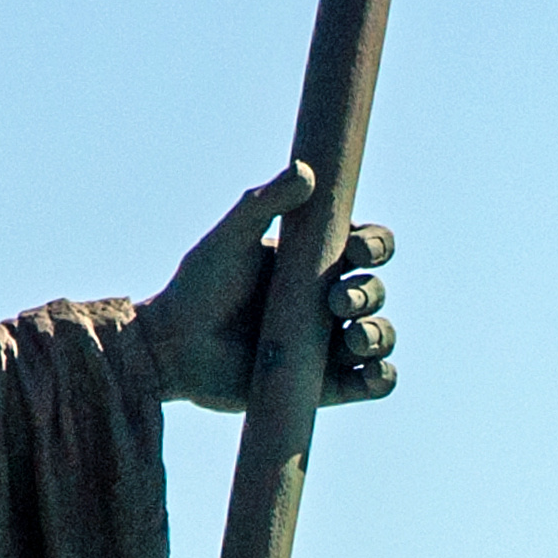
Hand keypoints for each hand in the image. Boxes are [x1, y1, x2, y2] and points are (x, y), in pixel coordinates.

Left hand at [136, 163, 397, 409]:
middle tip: (335, 301)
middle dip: (368, 293)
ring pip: (380, 336)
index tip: (356, 250)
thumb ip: (266, 201)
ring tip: (353, 339)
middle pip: (375, 291)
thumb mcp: (231, 237)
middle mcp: (327, 301)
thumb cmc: (199, 287)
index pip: (367, 247)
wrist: (174, 348)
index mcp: (314, 261)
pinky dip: (383, 379)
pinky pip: (373, 384)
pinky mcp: (323, 386)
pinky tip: (372, 373)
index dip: (376, 246)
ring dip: (379, 335)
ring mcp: (327, 345)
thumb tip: (307, 171)